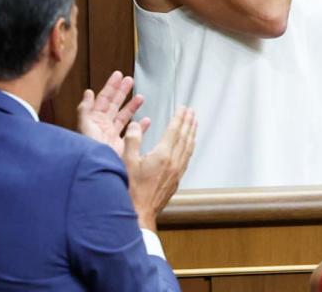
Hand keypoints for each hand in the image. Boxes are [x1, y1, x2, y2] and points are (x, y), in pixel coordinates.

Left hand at [77, 71, 147, 156]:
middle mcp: (104, 126)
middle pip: (114, 104)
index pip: (104, 99)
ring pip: (124, 117)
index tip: (118, 75)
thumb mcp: (85, 127)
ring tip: (141, 97)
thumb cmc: (90, 150)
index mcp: (95, 120)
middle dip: (122, 92)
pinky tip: (146, 120)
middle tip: (130, 80)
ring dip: (132, 106)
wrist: (98, 170)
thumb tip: (88, 92)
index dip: (111, 86)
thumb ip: (85, 110)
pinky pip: (133, 133)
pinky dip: (141, 127)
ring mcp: (113, 135)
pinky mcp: (122, 146)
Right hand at [123, 106, 196, 230]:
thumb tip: (137, 124)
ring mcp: (177, 172)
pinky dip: (190, 147)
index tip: (184, 108)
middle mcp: (174, 162)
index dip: (179, 118)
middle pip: (185, 137)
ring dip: (192, 134)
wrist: (140, 213)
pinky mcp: (177, 179)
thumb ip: (132, 140)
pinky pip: (187, 158)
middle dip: (188, 123)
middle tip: (192, 112)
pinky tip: (189, 146)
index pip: (174, 131)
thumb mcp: (126, 162)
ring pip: (188, 148)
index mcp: (162, 155)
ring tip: (194, 124)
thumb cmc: (131, 190)